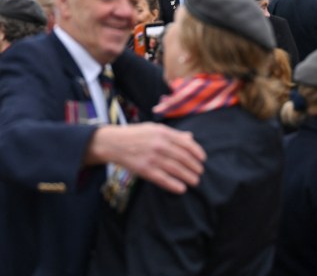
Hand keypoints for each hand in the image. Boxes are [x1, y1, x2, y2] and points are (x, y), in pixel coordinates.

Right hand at [85, 123, 205, 193]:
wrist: (114, 143)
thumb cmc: (136, 135)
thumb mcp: (154, 129)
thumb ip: (173, 134)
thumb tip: (191, 138)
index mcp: (163, 132)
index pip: (186, 144)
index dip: (197, 152)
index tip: (203, 159)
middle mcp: (159, 144)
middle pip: (183, 158)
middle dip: (195, 167)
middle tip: (200, 172)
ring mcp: (152, 158)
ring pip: (176, 169)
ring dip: (188, 177)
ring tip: (194, 181)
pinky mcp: (145, 170)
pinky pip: (163, 179)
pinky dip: (174, 185)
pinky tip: (181, 188)